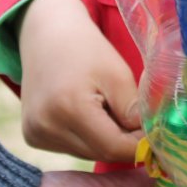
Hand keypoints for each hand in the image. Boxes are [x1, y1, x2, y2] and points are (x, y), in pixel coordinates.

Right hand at [17, 0, 142, 162]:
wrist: (47, 33)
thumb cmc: (86, 47)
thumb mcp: (118, 74)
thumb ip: (134, 112)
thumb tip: (148, 144)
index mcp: (68, 108)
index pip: (113, 148)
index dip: (138, 145)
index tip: (154, 135)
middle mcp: (45, 126)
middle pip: (100, 153)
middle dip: (122, 141)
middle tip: (132, 117)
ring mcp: (35, 133)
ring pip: (87, 153)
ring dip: (103, 139)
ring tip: (104, 107)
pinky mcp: (32, 135)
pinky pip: (71, 148)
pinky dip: (86, 137)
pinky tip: (83, 112)